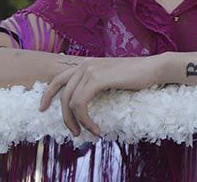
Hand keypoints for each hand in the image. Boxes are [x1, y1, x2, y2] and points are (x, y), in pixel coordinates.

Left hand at [40, 56, 164, 136]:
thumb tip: (83, 99)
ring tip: (88, 132)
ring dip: (78, 122)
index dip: (47, 95)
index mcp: (86, 63)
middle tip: (74, 132)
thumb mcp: (110, 77)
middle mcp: (85, 65)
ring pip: (71, 102)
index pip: (57, 79)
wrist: (154, 69)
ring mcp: (90, 70)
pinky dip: (85, 120)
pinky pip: (81, 104)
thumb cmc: (137, 76)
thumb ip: (95, 82)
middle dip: (65, 117)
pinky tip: (96, 128)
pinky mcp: (98, 79)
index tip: (42, 109)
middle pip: (62, 95)